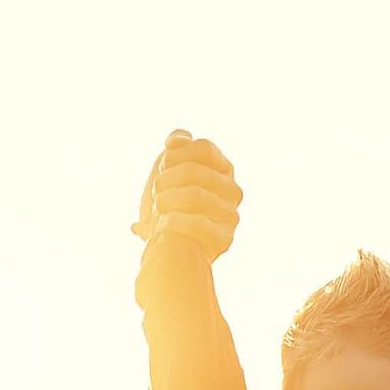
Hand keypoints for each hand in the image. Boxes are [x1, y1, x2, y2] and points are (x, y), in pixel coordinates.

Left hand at [132, 130, 242, 263]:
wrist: (168, 251)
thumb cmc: (169, 207)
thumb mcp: (168, 173)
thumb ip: (175, 150)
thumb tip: (178, 138)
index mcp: (223, 169)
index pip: (204, 147)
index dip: (177, 154)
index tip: (162, 166)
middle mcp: (233, 191)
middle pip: (195, 170)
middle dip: (167, 179)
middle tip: (157, 191)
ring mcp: (231, 215)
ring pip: (195, 195)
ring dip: (167, 200)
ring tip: (158, 209)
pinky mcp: (225, 239)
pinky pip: (198, 223)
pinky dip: (174, 222)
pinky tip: (163, 224)